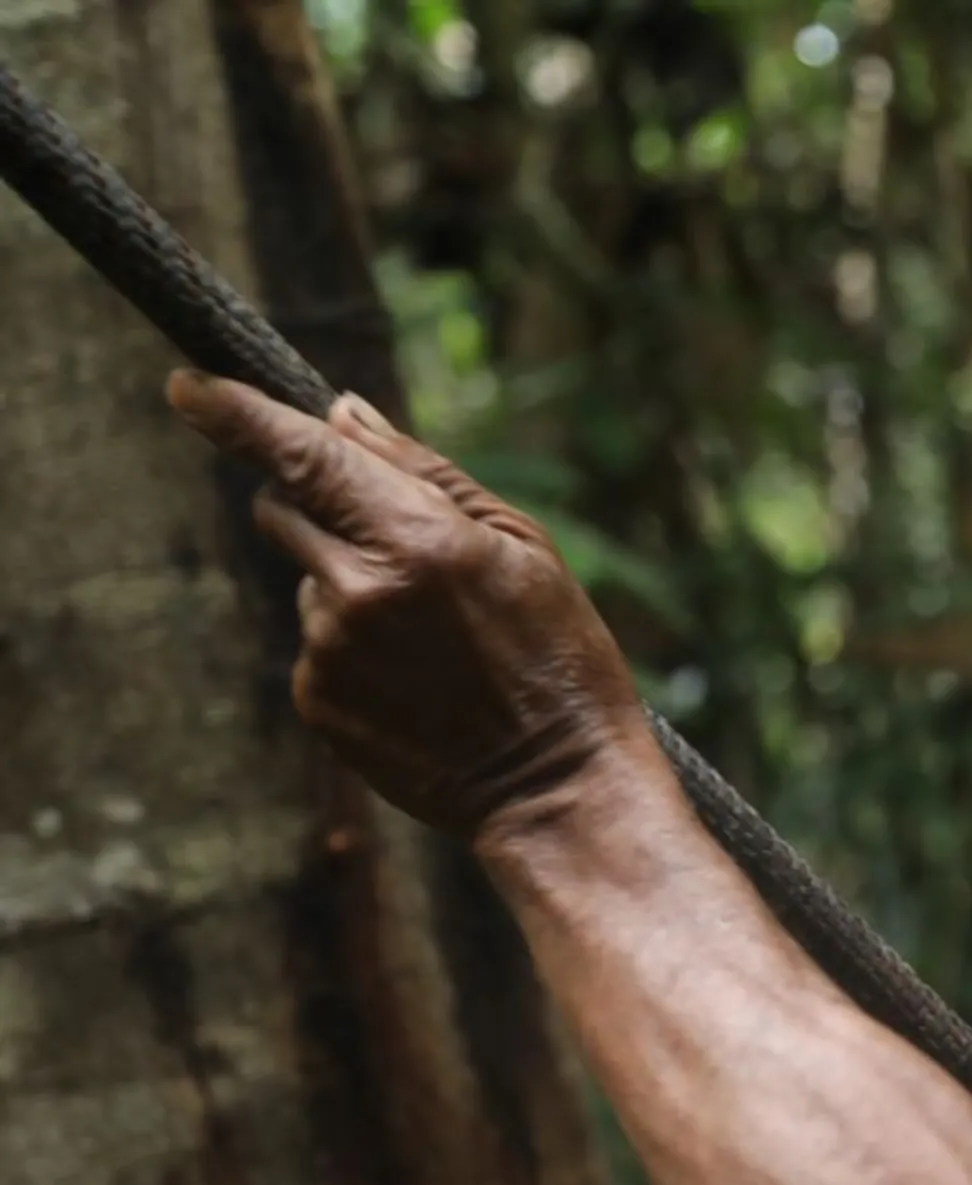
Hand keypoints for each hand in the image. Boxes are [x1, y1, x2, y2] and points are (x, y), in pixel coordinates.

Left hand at [167, 370, 654, 839]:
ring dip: (350, 586)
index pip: (300, 455)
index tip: (185, 386)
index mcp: (417, 539)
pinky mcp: (317, 700)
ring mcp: (330, 650)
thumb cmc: (557, 654)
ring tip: (433, 639)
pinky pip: (316, 643)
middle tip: (399, 547)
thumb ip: (425, 473)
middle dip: (321, 506)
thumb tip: (342, 415)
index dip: (233, 413)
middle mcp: (359, 591)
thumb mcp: (521, 545)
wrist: (556, 783)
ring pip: (308, 579)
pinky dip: (354, 647)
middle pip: (283, 507)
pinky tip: (416, 680)